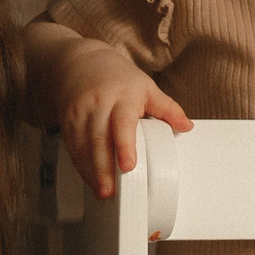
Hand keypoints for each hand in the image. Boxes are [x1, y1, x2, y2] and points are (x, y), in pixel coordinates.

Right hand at [55, 37, 190, 198]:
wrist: (80, 61)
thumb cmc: (118, 77)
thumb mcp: (146, 87)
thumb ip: (167, 108)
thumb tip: (187, 126)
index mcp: (122, 96)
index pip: (123, 123)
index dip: (125, 145)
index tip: (128, 166)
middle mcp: (99, 103)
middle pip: (99, 139)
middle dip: (103, 168)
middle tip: (110, 192)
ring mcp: (80, 111)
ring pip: (83, 145)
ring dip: (91, 170)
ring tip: (102, 191)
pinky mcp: (67, 119)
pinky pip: (72, 145)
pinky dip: (80, 164)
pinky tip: (89, 178)